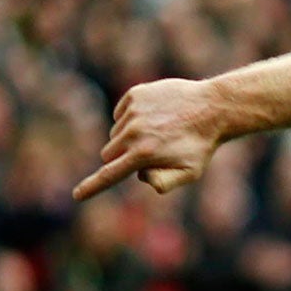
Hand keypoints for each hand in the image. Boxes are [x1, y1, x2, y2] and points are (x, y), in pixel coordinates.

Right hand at [74, 79, 221, 200]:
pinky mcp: (135, 95)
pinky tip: (155, 117)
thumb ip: (163, 183)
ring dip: (129, 137)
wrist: (213, 108)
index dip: (91, 187)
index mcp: (144, 155)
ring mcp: (134, 112)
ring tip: (158, 133)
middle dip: (121, 157)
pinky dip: (131, 118)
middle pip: (109, 153)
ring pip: (115, 133)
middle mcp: (134, 132)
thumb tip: (141, 177)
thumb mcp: (189, 173)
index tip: (77, 195)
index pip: (110, 175)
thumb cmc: (200, 145)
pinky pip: (121, 113)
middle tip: (149, 154)